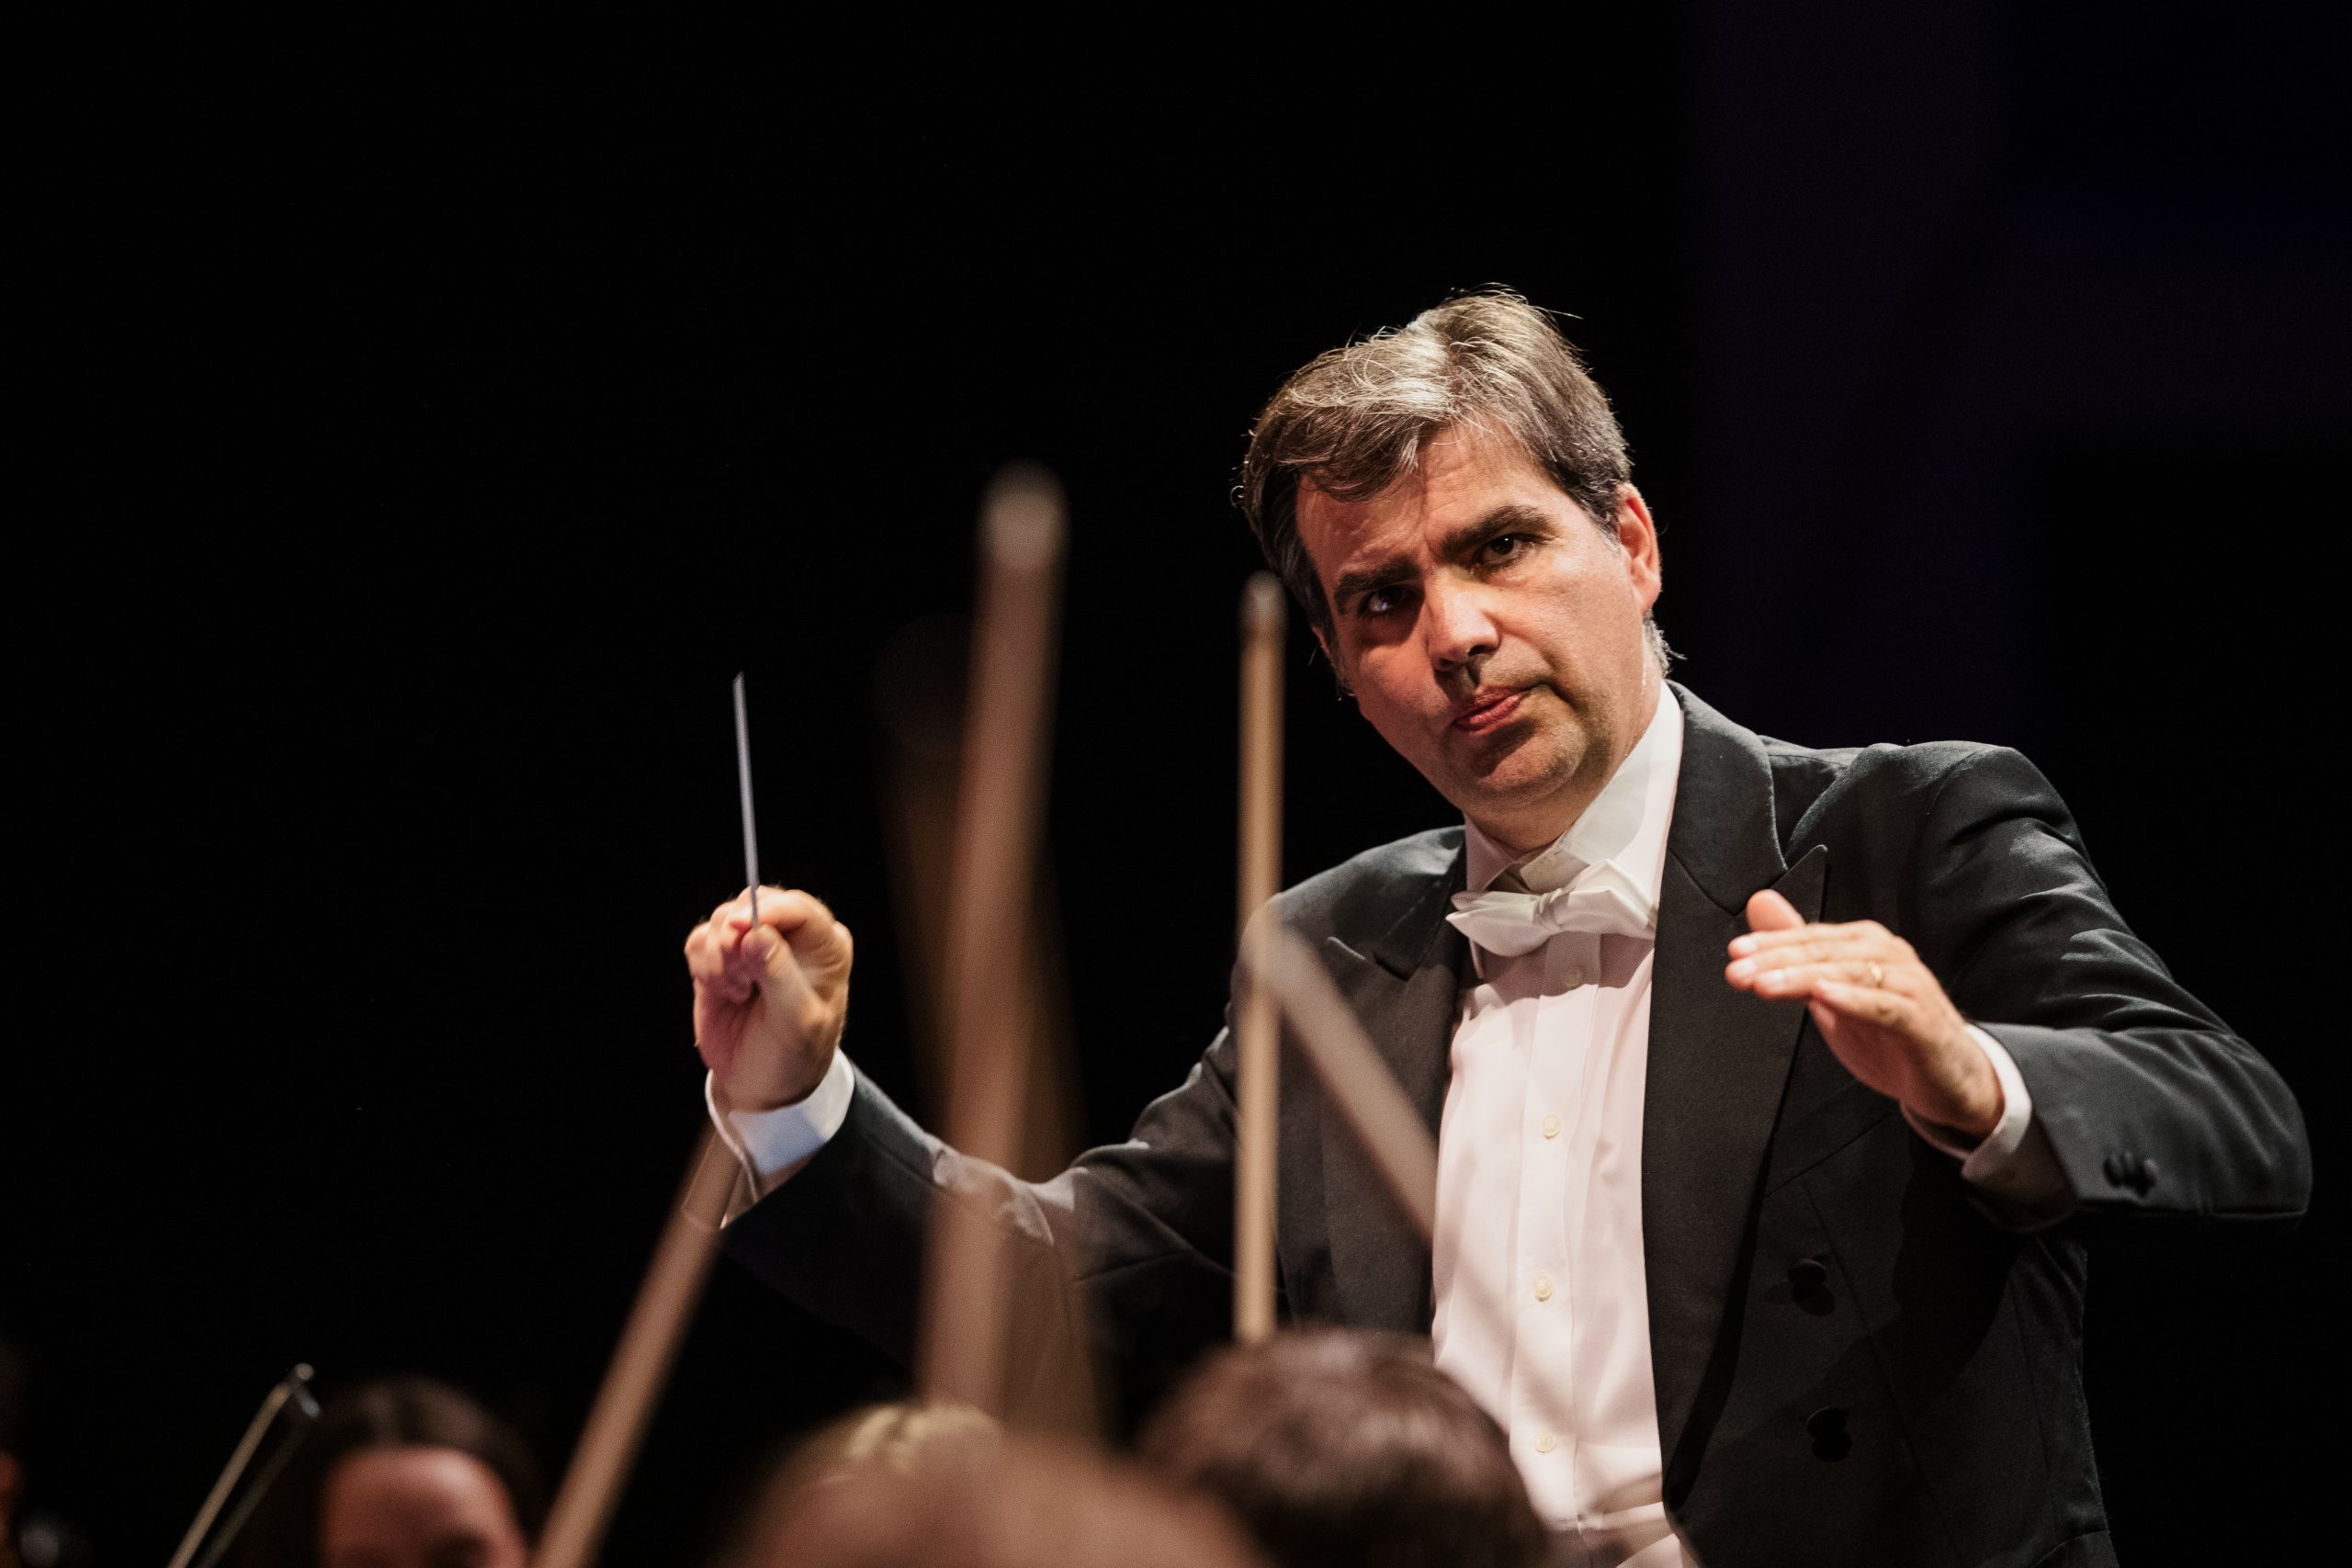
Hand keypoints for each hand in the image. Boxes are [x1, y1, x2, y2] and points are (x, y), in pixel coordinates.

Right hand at [684, 888, 852, 1111]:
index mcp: (825, 945)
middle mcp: (791, 936)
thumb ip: (781, 976)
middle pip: (755, 902)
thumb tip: (758, 933)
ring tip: (738, 991)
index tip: (743, 929)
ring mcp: (754, 943)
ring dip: (719, 957)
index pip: (799, 908)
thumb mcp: (797, 1023)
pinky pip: (699, 940)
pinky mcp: (720, 958)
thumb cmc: (794, 1055)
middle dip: (737, 936)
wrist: (762, 1086)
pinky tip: (723, 991)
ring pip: (722, 919)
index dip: (769, 910)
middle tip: (741, 977)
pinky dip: (703, 965)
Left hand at [1724, 890, 2001, 1138]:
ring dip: (1804, 977)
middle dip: (1777, 960)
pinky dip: (1855, 999)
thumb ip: (1795, 950)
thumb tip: (1759, 902)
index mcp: (1864, 945)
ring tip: (1766, 984)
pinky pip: (1886, 1006)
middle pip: (1826, 952)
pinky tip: (1825, 997)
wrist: (1947, 1079)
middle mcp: (1888, 956)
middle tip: (1739, 971)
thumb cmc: (1887, 1033)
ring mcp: (1909, 986)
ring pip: (1851, 973)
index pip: (1811, 939)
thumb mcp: (1830, 992)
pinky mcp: (1922, 1020)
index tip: (1735, 953)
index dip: (1772, 943)